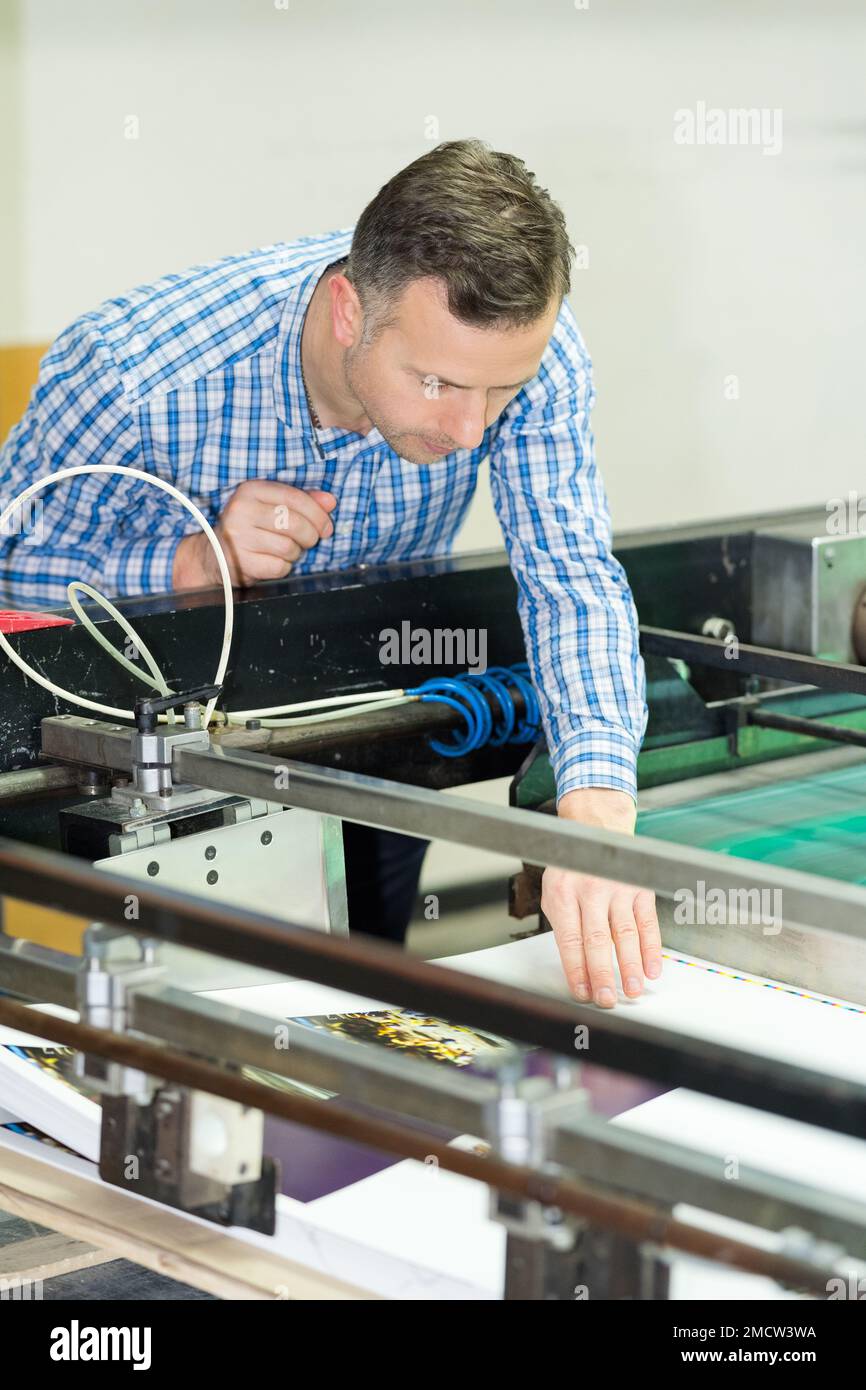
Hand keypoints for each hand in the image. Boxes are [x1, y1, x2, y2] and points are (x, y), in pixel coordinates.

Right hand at [173, 480, 336, 588]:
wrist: (214, 555)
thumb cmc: (250, 528)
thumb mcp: (272, 507)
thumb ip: (302, 501)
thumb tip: (330, 501)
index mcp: (251, 490)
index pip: (295, 498)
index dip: (318, 514)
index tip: (327, 527)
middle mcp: (241, 510)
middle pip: (295, 524)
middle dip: (310, 536)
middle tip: (308, 541)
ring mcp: (238, 537)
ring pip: (289, 547)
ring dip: (295, 553)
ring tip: (285, 550)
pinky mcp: (239, 562)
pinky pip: (279, 567)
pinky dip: (283, 567)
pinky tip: (273, 561)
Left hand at [541, 788, 662, 1007]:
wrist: (598, 831)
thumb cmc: (573, 870)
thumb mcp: (554, 891)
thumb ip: (563, 925)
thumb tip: (576, 967)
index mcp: (564, 893)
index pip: (570, 939)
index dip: (576, 969)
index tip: (582, 992)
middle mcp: (591, 890)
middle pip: (598, 939)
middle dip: (603, 973)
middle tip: (607, 998)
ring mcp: (618, 888)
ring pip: (626, 934)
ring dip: (630, 966)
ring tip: (632, 990)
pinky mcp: (640, 889)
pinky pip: (648, 923)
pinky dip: (652, 949)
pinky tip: (652, 969)